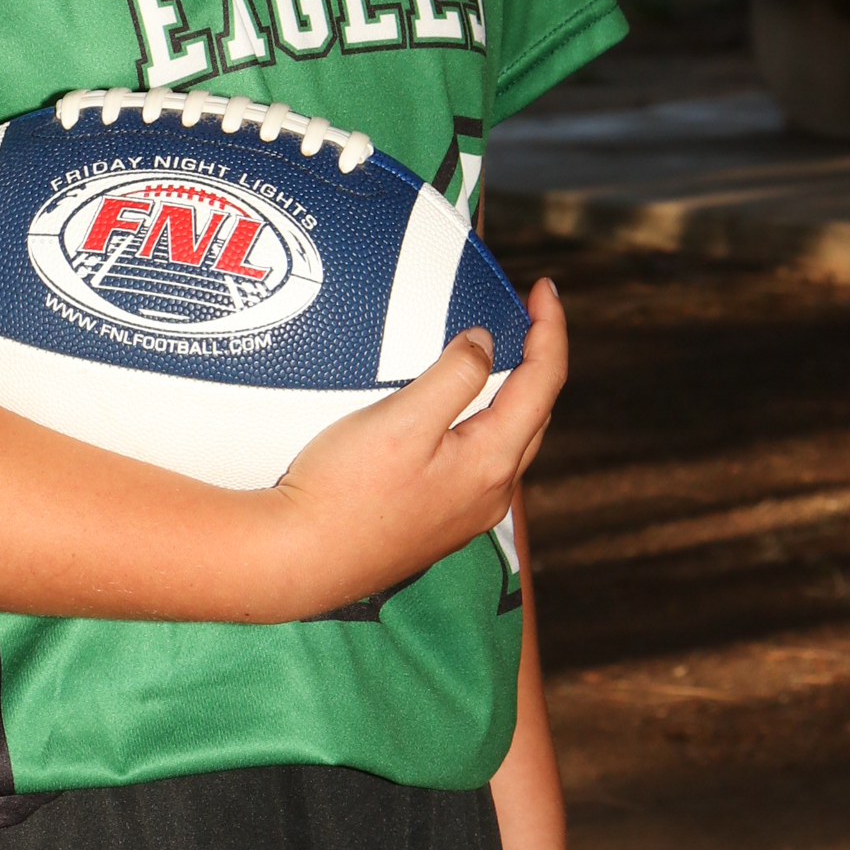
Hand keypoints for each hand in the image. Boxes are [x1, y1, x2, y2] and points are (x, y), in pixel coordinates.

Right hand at [269, 279, 565, 619]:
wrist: (299, 561)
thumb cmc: (343, 492)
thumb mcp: (402, 420)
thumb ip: (455, 376)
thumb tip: (485, 344)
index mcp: (491, 463)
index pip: (545, 382)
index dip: (551, 328)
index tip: (544, 288)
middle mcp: (490, 494)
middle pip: (536, 413)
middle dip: (539, 360)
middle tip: (522, 316)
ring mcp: (466, 514)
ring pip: (510, 441)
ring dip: (514, 395)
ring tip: (498, 356)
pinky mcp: (438, 523)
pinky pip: (480, 463)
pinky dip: (484, 424)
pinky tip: (457, 415)